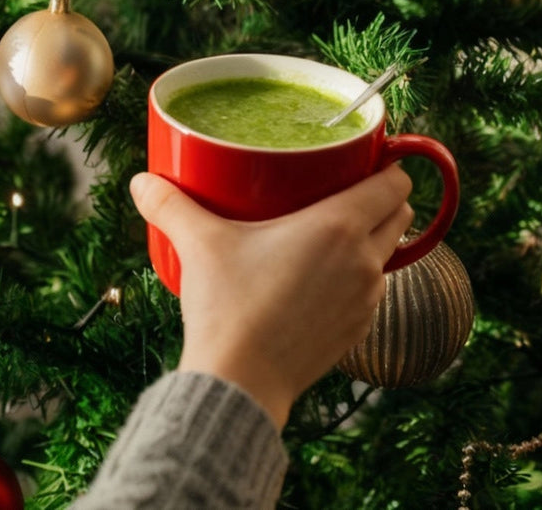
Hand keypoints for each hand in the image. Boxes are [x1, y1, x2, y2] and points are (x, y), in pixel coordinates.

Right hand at [130, 166, 413, 429]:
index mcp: (339, 227)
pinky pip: (370, 292)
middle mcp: (364, 261)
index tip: (367, 159)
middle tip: (343, 191)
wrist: (241, 383)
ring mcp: (366, 300)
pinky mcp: (357, 331)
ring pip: (387, 256)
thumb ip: (170, 205)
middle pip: (400, 216)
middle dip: (381, 200)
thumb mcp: (198, 244)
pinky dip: (356, 280)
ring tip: (328, 236)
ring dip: (369, 242)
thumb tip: (141, 181)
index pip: (395, 184)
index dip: (388, 167)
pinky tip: (319, 281)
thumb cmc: (228, 309)